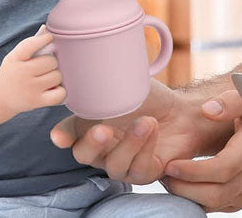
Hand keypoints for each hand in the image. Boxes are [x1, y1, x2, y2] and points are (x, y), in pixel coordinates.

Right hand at [0, 25, 65, 113]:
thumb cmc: (15, 70)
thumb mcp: (17, 55)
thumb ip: (32, 43)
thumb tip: (47, 29)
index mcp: (15, 58)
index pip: (31, 44)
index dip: (44, 39)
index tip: (49, 38)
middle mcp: (21, 73)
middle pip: (51, 61)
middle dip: (52, 62)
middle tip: (46, 66)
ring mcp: (29, 89)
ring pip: (57, 76)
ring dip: (56, 76)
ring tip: (47, 78)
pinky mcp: (36, 102)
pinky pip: (60, 94)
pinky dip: (60, 91)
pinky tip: (53, 89)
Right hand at [50, 81, 214, 184]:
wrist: (182, 112)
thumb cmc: (150, 98)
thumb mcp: (127, 87)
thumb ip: (105, 85)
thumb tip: (90, 69)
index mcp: (90, 125)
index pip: (68, 132)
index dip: (63, 135)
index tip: (59, 137)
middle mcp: (102, 148)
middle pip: (84, 154)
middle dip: (92, 143)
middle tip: (103, 129)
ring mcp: (121, 163)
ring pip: (114, 165)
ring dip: (130, 143)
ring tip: (146, 122)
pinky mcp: (143, 174)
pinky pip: (138, 169)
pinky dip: (146, 148)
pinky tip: (154, 129)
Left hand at [162, 90, 241, 212]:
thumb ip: (230, 102)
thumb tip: (208, 111)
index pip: (221, 169)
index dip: (193, 171)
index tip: (170, 164)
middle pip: (216, 193)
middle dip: (184, 188)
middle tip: (163, 174)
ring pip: (217, 204)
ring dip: (189, 197)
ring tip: (169, 180)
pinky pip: (222, 206)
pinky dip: (200, 201)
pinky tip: (185, 187)